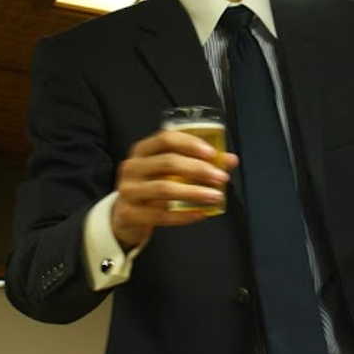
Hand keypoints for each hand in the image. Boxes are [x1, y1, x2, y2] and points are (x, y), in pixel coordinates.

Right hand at [110, 128, 238, 249]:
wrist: (124, 214)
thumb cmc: (151, 185)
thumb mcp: (169, 171)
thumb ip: (198, 162)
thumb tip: (230, 160)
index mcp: (142, 150)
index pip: (166, 139)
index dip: (190, 144)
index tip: (212, 154)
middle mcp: (132, 167)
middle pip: (167, 162)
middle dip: (198, 169)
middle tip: (220, 177)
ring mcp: (128, 191)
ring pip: (164, 189)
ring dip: (194, 192)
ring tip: (216, 196)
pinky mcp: (129, 213)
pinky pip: (160, 215)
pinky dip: (184, 215)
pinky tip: (201, 213)